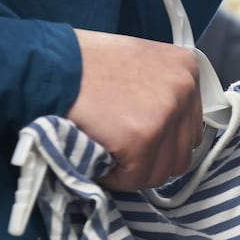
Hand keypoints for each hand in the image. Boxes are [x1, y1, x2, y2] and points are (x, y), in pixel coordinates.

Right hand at [66, 29, 203, 191]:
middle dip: (150, 159)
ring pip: (162, 171)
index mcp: (186, 68)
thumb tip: (167, 129)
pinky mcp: (143, 137)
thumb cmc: (84, 63)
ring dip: (133, 170)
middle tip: (120, 151)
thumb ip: (160, 90)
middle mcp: (185, 88)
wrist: (50, 64)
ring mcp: (167, 113)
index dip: (161, 141)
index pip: (190, 126)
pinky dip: (114, 177)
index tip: (137, 139)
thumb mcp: (138, 62)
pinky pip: (136, 178)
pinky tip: (98, 156)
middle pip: (181, 151)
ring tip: (108, 152)